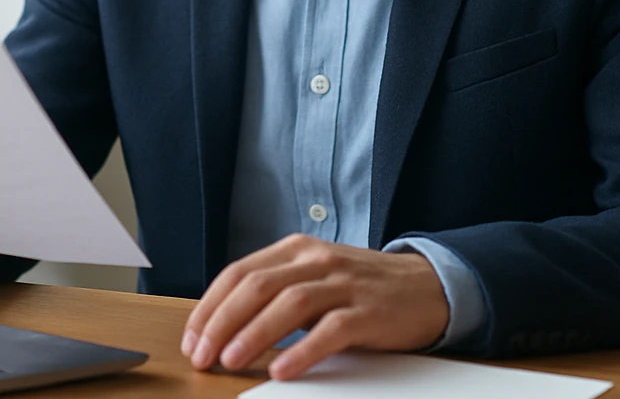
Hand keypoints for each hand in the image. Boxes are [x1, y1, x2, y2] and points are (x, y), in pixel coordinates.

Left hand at [180, 234, 449, 379]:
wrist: (428, 286)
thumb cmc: (361, 289)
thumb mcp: (314, 277)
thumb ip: (275, 291)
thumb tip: (221, 325)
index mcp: (296, 249)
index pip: (239, 273)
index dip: (209, 306)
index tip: (192, 338)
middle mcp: (316, 260)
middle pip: (256, 286)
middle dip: (220, 322)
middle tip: (201, 355)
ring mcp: (343, 283)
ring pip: (288, 304)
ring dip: (253, 333)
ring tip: (230, 360)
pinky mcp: (368, 311)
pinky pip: (330, 330)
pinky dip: (302, 351)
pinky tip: (282, 370)